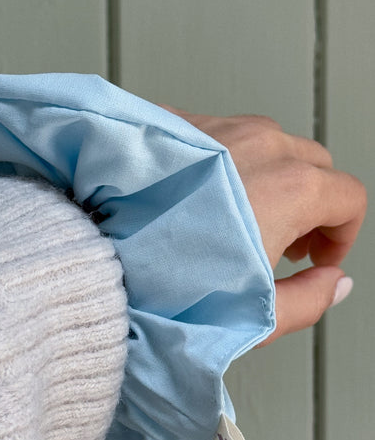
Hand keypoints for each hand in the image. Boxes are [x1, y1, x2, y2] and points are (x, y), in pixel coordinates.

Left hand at [162, 107, 366, 344]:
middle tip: (282, 243)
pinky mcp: (173, 123)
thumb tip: (333, 282)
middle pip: (312, 164)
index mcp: (289, 187)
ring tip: (239, 221)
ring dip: (268, 178)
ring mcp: (214, 126)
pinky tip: (199, 199)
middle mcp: (257, 144)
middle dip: (311, 205)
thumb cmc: (164, 288)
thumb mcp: (252, 316)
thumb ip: (309, 300)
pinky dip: (225, 162)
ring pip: (266, 143)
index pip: (348, 197)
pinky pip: (219, 135)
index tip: (316, 258)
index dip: (341, 235)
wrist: (90, 253)